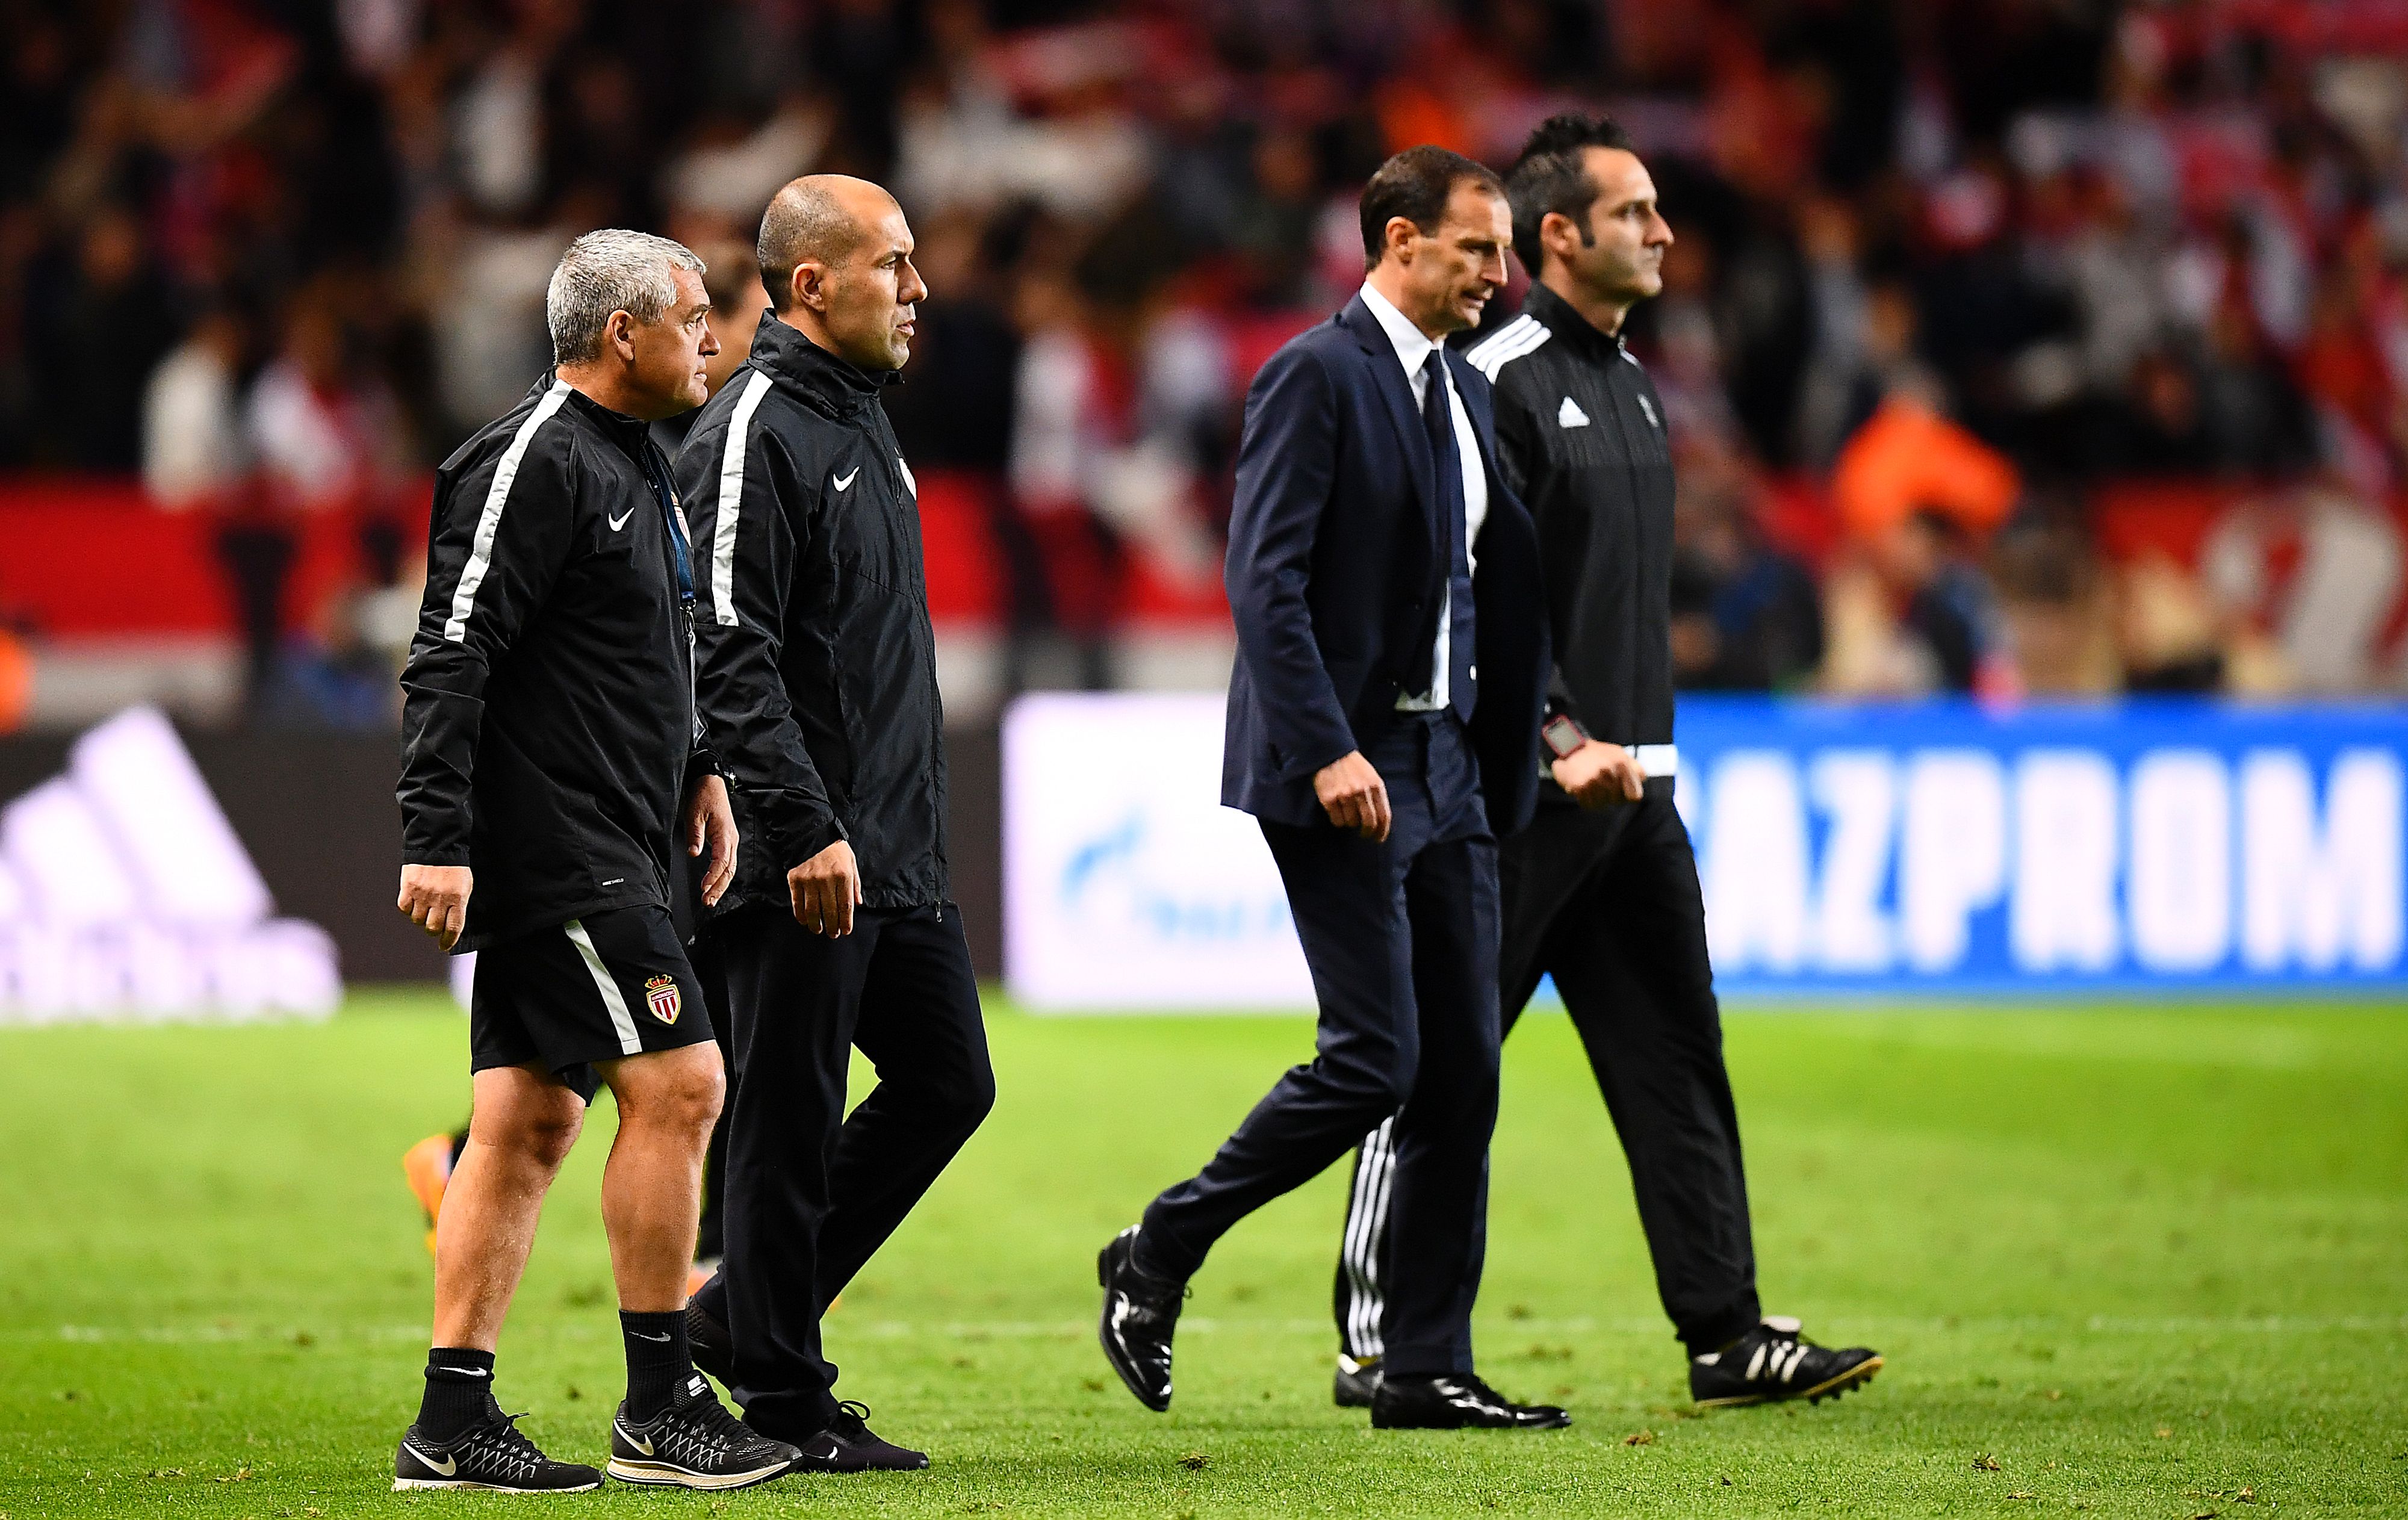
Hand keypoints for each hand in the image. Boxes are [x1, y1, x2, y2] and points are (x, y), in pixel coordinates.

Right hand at [398, 864, 473, 950]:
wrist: (437, 846)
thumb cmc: (454, 868)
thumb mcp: (465, 887)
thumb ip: (459, 907)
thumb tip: (452, 928)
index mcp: (457, 898)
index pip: (453, 928)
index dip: (448, 941)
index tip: (444, 946)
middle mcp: (440, 898)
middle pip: (433, 928)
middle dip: (434, 929)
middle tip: (434, 924)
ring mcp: (423, 894)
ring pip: (417, 920)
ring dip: (421, 917)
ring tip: (425, 906)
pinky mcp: (408, 888)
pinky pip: (404, 909)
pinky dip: (408, 908)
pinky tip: (414, 901)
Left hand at [684, 774, 738, 907]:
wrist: (711, 783)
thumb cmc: (704, 796)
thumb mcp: (695, 814)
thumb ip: (695, 836)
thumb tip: (694, 854)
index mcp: (725, 833)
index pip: (722, 860)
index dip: (713, 876)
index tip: (704, 887)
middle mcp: (732, 839)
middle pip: (729, 869)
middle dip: (719, 887)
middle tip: (708, 902)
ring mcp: (731, 841)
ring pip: (730, 868)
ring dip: (721, 885)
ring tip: (711, 899)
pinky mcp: (727, 841)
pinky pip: (727, 862)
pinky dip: (721, 876)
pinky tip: (714, 885)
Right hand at [788, 840, 860, 936]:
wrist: (812, 833)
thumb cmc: (835, 849)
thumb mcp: (851, 862)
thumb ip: (855, 884)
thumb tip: (858, 904)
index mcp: (843, 876)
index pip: (846, 906)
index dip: (846, 922)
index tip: (846, 931)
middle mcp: (826, 879)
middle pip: (830, 911)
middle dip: (833, 927)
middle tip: (833, 935)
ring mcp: (809, 880)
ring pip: (813, 910)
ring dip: (816, 924)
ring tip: (818, 930)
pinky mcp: (795, 879)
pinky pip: (797, 903)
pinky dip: (800, 915)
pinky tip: (804, 921)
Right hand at [1314, 750, 1390, 840]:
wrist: (1331, 752)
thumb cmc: (1353, 766)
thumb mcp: (1371, 776)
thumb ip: (1377, 794)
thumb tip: (1380, 820)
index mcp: (1375, 785)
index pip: (1384, 815)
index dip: (1383, 831)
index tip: (1379, 838)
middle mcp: (1361, 791)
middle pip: (1369, 822)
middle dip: (1368, 832)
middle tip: (1364, 834)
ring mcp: (1344, 795)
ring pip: (1351, 822)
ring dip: (1350, 823)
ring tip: (1347, 814)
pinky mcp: (1329, 799)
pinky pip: (1336, 820)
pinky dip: (1338, 821)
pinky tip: (1337, 813)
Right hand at [1551, 739, 1644, 808]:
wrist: (1570, 750)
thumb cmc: (1598, 754)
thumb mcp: (1620, 754)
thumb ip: (1635, 767)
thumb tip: (1642, 779)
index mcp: (1621, 763)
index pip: (1634, 796)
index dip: (1629, 796)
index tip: (1624, 791)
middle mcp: (1607, 770)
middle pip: (1617, 801)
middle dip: (1612, 796)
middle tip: (1603, 784)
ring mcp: (1592, 779)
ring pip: (1603, 804)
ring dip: (1598, 798)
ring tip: (1593, 785)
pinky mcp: (1579, 787)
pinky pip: (1589, 804)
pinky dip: (1587, 800)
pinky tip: (1584, 789)